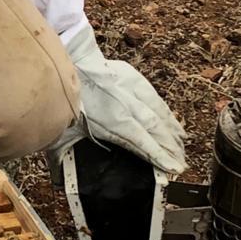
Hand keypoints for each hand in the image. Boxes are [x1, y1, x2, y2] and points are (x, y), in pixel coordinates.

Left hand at [49, 24, 185, 176]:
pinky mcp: (129, 75)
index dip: (158, 155)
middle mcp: (124, 103)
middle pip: (153, 127)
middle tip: (182, 160)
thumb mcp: (65, 129)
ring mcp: (129, 88)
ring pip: (156, 110)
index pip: (140, 140)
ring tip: (182, 144)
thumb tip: (58, 178)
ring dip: (171, 128)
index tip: (174, 167)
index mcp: (110, 118)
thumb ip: (66, 155)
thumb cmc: (63, 98)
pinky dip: (165, 110)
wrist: (66, 61)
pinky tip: (172, 120)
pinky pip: (153, 95)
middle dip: (169, 145)